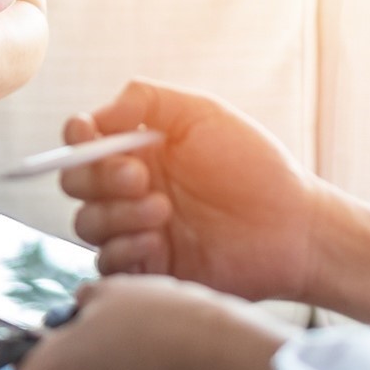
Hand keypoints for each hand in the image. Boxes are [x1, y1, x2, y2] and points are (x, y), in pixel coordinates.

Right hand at [60, 78, 322, 302]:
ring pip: (87, 224)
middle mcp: (130, 190)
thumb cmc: (255, 167)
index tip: (88, 136)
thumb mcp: (203, 114)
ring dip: (116, 216)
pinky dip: (124, 251)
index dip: (76, 139)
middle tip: (142, 179)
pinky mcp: (148, 269)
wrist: (293, 228)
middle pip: (75, 184)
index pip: (82, 142)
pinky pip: (107, 264)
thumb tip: (97, 116)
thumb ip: (146, 100)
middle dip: (99, 179)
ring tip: (164, 212)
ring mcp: (136, 230)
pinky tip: (158, 244)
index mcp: (138, 150)